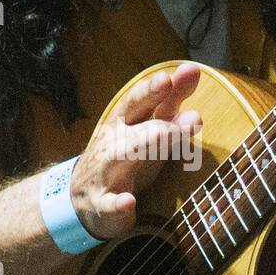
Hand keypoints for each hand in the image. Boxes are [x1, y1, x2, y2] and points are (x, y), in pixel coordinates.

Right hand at [69, 63, 202, 239]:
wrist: (81, 198)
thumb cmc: (124, 155)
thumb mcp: (148, 127)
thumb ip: (170, 101)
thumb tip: (193, 70)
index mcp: (124, 122)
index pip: (138, 102)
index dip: (154, 91)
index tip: (171, 78)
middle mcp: (113, 143)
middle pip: (134, 127)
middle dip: (160, 121)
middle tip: (194, 118)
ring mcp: (105, 172)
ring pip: (119, 158)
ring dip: (142, 147)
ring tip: (163, 138)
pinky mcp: (102, 203)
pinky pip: (109, 204)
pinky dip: (117, 204)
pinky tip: (129, 202)